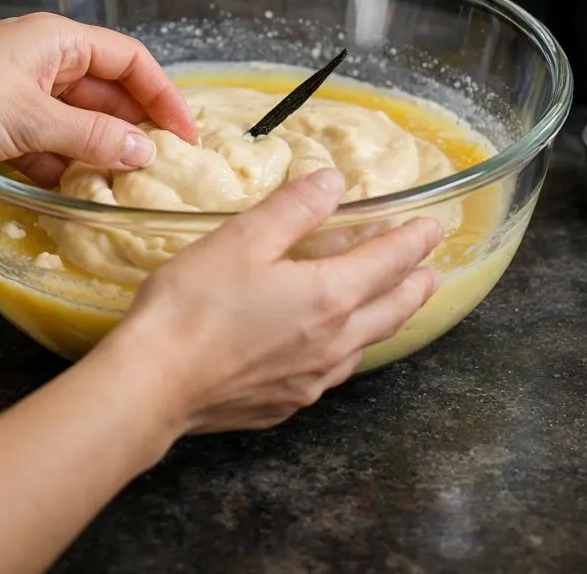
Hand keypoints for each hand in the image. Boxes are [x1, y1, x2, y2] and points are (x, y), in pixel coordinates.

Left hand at [0, 13, 198, 188]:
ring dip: (97, 151)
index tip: (184, 135)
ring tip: (123, 186)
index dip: (162, 95)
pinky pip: (46, 143)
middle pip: (105, 92)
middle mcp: (40, 60)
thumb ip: (93, 136)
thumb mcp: (32, 119)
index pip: (128, 60)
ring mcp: (16, 93)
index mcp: (54, 39)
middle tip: (158, 167)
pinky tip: (75, 192)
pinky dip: (63, 165)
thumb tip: (144, 151)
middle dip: (131, 128)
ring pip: (76, 122)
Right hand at [106, 168, 441, 432]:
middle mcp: (333, 342)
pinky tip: (332, 348)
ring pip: (366, 345)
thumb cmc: (192, 306)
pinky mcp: (285, 404)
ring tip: (392, 304)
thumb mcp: (242, 238)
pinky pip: (333, 373)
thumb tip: (333, 182)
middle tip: (430, 270)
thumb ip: (293, 208)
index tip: (433, 227)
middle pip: (392, 310)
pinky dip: (349, 350)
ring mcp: (311, 380)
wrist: (153, 386)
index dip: (414, 241)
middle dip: (415, 285)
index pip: (389, 262)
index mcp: (329, 296)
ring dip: (386, 318)